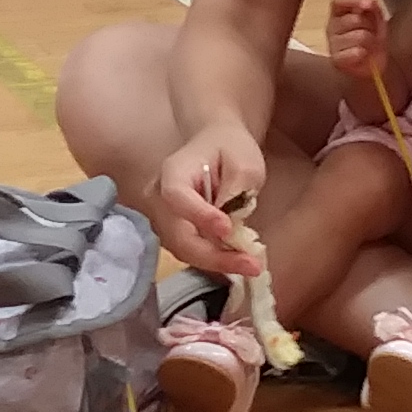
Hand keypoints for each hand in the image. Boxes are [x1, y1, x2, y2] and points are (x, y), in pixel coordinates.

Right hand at [151, 120, 265, 272]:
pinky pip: (192, 252)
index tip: (227, 229)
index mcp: (172, 172)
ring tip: (252, 265)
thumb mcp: (244, 163)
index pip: (176, 197)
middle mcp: (159, 199)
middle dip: (214, 256)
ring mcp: (165, 219)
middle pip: (177, 235)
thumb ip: (236, 191)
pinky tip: (242, 261)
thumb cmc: (230, 149)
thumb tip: (229, 229)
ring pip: (184, 250)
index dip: (199, 216)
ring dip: (217, 262)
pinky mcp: (177, 234)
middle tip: (251, 266)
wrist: (217, 145)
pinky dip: (216, 260)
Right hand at [324, 0, 388, 88]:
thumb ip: (372, 6)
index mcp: (338, 13)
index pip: (338, 0)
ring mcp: (332, 44)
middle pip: (354, 19)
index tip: (368, 5)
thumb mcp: (376, 18)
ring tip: (368, 46)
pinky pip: (356, 52)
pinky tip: (363, 56)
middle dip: (369, 26)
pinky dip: (364, 54)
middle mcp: (331, 26)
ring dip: (370, 41)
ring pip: (359, 36)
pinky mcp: (336, 60)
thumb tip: (369, 2)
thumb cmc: (372, 38)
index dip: (353, 0)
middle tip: (372, 34)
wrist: (373, 65)